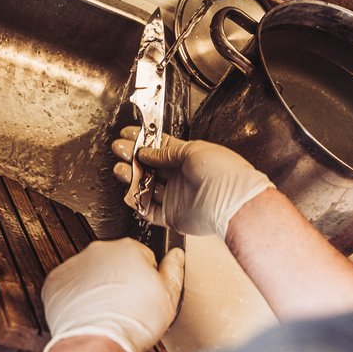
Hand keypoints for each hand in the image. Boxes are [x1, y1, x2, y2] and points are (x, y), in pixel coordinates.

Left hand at [41, 238, 183, 351]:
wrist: (97, 344)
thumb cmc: (133, 323)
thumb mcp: (169, 296)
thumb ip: (174, 270)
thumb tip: (176, 255)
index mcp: (129, 249)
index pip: (142, 256)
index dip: (146, 278)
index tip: (143, 295)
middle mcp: (100, 251)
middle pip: (115, 262)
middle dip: (121, 280)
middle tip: (127, 307)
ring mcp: (75, 265)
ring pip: (91, 273)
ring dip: (98, 288)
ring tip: (107, 313)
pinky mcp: (56, 282)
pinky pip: (68, 286)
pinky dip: (76, 298)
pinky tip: (87, 314)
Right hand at [111, 127, 272, 238]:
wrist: (232, 202)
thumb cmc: (222, 172)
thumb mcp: (192, 150)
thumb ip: (166, 152)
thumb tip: (147, 151)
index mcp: (188, 158)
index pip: (160, 148)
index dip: (143, 141)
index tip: (128, 135)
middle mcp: (181, 177)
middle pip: (150, 166)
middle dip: (133, 157)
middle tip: (120, 150)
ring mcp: (176, 196)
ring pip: (146, 187)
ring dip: (132, 178)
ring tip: (120, 169)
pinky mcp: (172, 216)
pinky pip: (149, 210)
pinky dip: (137, 203)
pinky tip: (129, 193)